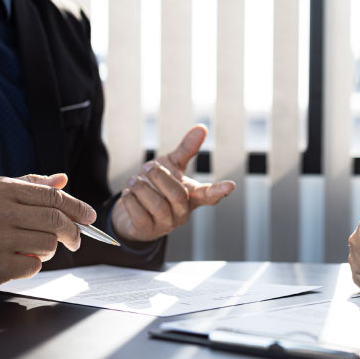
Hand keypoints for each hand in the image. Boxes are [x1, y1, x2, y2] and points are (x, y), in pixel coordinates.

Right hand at [0, 174, 95, 289]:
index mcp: (1, 189)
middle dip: (73, 231)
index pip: (53, 197)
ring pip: (48, 244)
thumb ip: (29, 184)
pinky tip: (17, 260)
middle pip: (56, 220)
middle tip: (76, 239)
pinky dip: (32, 265)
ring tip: (33, 248)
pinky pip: (33, 266)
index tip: (89, 216)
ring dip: (49, 249)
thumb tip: (62, 179)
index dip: (78, 207)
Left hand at [111, 124, 235, 241]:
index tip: (230, 185)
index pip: (209, 195)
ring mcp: (166, 224)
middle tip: (147, 166)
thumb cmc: (157, 187)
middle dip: (160, 177)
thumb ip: (187, 149)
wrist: (133, 213)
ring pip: (158, 206)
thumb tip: (202, 128)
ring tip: (133, 180)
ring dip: (143, 189)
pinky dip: (132, 200)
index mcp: (192, 196)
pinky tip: (128, 192)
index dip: (219, 190)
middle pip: (177, 195)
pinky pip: (140, 215)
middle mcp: (182, 212)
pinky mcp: (147, 230)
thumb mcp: (172, 165)